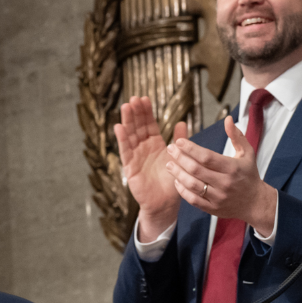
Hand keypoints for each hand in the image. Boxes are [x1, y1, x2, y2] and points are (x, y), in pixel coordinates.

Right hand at [113, 95, 184, 242]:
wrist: (165, 203)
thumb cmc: (171, 182)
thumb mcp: (178, 158)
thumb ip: (179, 141)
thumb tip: (183, 122)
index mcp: (155, 145)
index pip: (149, 125)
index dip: (146, 112)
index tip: (144, 98)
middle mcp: (143, 149)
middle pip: (138, 127)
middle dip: (136, 113)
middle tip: (134, 99)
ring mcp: (135, 157)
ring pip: (130, 136)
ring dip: (127, 121)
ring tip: (125, 107)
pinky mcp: (130, 168)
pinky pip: (126, 152)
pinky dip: (122, 140)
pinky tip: (119, 127)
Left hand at [166, 115, 276, 234]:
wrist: (255, 203)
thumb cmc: (249, 174)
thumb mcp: (247, 153)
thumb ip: (237, 136)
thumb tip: (228, 119)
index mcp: (232, 168)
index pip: (207, 157)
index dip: (191, 148)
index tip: (179, 141)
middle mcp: (225, 183)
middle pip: (196, 170)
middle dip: (180, 158)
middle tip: (170, 149)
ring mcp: (218, 197)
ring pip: (192, 185)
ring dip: (178, 174)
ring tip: (169, 164)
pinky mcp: (212, 208)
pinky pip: (193, 200)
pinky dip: (182, 190)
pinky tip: (176, 180)